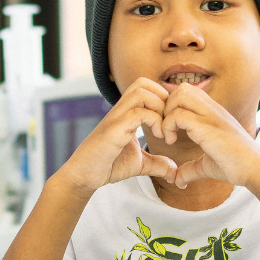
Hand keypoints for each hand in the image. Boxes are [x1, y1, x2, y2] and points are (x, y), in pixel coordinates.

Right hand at [48, 78, 176, 197]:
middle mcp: (120, 111)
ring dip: (159, 108)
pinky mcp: (113, 132)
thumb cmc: (108, 166)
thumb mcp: (139, 163)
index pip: (145, 87)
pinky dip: (154, 121)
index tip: (172, 122)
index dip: (164, 98)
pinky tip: (159, 137)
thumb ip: (157, 163)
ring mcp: (115, 119)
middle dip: (163, 98)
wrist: (83, 176)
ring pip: (140, 93)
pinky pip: (136, 114)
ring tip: (164, 131)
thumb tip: (175, 171)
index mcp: (126, 113)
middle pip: (143, 83)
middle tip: (170, 122)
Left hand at [157, 83, 259, 189]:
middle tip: (165, 129)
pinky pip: (178, 115)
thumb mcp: (207, 165)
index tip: (169, 129)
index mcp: (213, 113)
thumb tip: (178, 181)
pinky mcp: (208, 128)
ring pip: (179, 95)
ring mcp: (211, 116)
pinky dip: (168, 126)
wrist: (257, 171)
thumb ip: (191, 169)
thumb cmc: (236, 167)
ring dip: (166, 113)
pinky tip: (171, 142)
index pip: (188, 92)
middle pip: (182, 89)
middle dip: (166, 106)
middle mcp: (212, 110)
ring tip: (167, 135)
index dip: (172, 107)